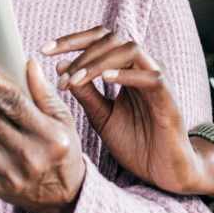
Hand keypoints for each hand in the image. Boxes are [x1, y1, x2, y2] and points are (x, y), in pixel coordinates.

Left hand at [42, 26, 213, 196]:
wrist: (164, 174)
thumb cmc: (136, 143)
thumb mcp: (101, 116)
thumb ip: (85, 93)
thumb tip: (60, 66)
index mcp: (125, 68)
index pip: (99, 39)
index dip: (72, 40)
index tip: (44, 49)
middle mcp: (141, 67)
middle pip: (112, 38)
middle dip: (81, 50)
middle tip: (61, 74)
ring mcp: (156, 80)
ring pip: (130, 50)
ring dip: (98, 62)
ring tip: (76, 80)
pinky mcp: (168, 99)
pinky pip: (151, 77)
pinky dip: (127, 75)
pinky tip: (106, 79)